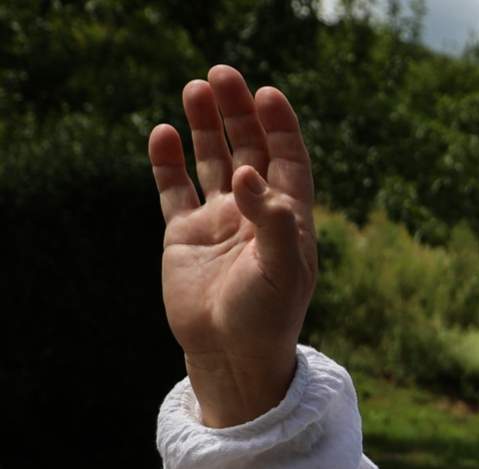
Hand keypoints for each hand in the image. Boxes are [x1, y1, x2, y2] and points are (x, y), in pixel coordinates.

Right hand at [148, 65, 316, 426]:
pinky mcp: (184, 236)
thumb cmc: (267, 317)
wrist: (232, 355)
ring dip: (205, 125)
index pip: (288, 161)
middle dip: (238, 113)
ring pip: (211, 161)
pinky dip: (168, 160)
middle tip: (222, 75)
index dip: (279, 126)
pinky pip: (174, 188)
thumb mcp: (282, 270)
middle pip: (248, 149)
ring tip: (195, 89)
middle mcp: (253, 214)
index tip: (267, 94)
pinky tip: (162, 133)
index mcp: (287, 220)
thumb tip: (249, 173)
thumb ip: (271, 220)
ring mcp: (218, 223)